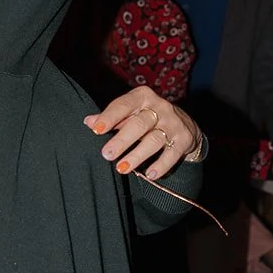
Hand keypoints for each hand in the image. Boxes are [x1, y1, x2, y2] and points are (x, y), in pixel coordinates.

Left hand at [83, 88, 200, 181]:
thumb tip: (88, 122)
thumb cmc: (147, 118)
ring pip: (154, 140)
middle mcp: (160, 107)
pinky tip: (150, 175)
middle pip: (139, 124)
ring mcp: (174, 123)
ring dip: (137, 155)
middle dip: (122, 140)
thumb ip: (111, 118)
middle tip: (107, 154)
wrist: (184, 124)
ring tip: (121, 168)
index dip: (109, 117)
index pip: (123, 105)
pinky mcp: (184, 139)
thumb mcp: (130, 112)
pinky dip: (161, 165)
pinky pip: (172, 154)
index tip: (96, 130)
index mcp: (142, 97)